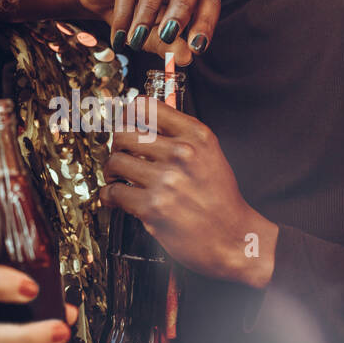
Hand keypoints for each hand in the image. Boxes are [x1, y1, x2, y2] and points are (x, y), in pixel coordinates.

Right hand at [75, 0, 219, 64]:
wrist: (97, 1)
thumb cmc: (134, 17)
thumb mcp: (153, 36)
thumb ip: (170, 44)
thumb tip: (185, 58)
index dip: (206, 21)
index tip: (196, 48)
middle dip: (183, 6)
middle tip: (169, 35)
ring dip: (148, 13)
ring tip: (137, 41)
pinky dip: (123, 13)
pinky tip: (120, 37)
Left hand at [101, 97, 279, 287]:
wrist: (234, 238)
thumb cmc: (221, 199)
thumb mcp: (210, 155)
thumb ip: (183, 132)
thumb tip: (161, 104)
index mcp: (197, 136)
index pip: (147, 107)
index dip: (128, 114)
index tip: (125, 123)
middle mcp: (182, 154)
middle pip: (124, 133)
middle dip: (117, 145)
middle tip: (120, 155)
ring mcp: (166, 181)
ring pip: (116, 161)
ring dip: (111, 171)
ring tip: (116, 178)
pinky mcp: (153, 208)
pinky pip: (114, 192)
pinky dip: (109, 195)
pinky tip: (115, 197)